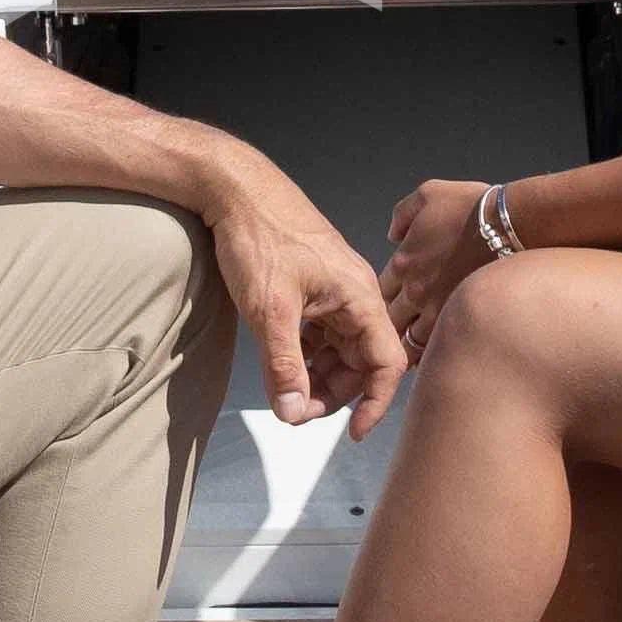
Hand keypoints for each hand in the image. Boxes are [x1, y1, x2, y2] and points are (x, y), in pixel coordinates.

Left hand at [209, 162, 405, 433]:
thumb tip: (293, 413)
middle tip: (296, 409)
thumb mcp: (269, 310)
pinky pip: (322, 330)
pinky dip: (306, 352)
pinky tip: (282, 359)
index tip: (353, 434)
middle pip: (362, 360)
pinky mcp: (314, 285)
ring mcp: (334, 288)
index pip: (387, 362)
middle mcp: (355, 293)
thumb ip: (284, 366)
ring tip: (286, 390)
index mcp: (359, 296)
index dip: (375, 403)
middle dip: (334, 391)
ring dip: (318, 374)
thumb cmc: (258, 237)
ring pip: (340, 347)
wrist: (234, 188)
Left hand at [382, 177, 503, 340]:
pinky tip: (437, 357)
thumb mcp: (428, 194)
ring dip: (408, 345)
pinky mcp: (461, 320)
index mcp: (403, 262)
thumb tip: (394, 234)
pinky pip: (438, 347)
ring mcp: (437, 309)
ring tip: (410, 354)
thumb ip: (402, 214)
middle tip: (391, 337)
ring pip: (410, 341)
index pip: (379, 292)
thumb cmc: (474, 207)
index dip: (380, 300)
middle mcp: (415, 290)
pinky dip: (433, 353)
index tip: (386, 305)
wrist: (511, 224)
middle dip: (389, 328)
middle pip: (390, 321)